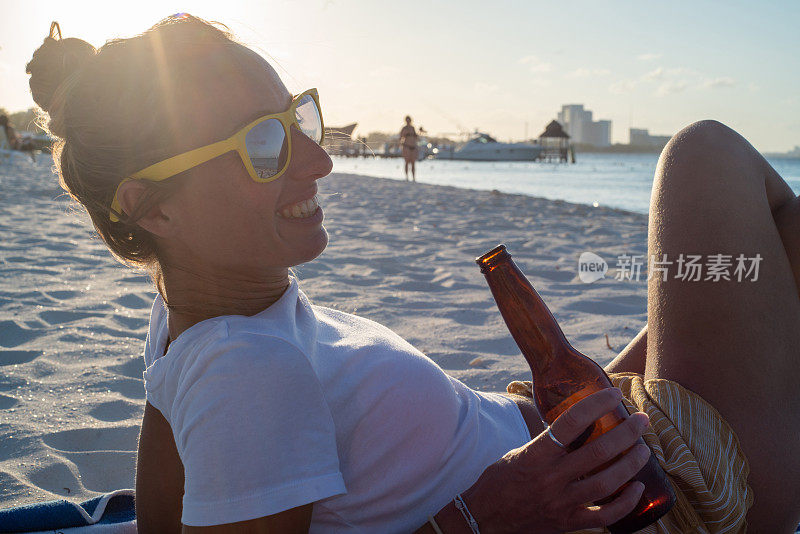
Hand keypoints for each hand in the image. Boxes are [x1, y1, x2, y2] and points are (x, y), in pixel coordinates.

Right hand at [462, 388, 649, 533]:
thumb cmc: (500, 480)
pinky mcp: (567, 522)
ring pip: (606, 482)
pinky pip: (604, 516)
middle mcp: (550, 478)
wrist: (484, 518)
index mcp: (535, 454)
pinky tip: (637, 489)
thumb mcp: (519, 452)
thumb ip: (546, 441)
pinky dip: (625, 503)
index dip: (596, 405)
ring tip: (644, 450)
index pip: (570, 422)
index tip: (614, 394)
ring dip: (631, 464)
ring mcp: (560, 502)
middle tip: (642, 421)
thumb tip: (574, 422)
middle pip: (597, 451)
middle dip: (627, 433)